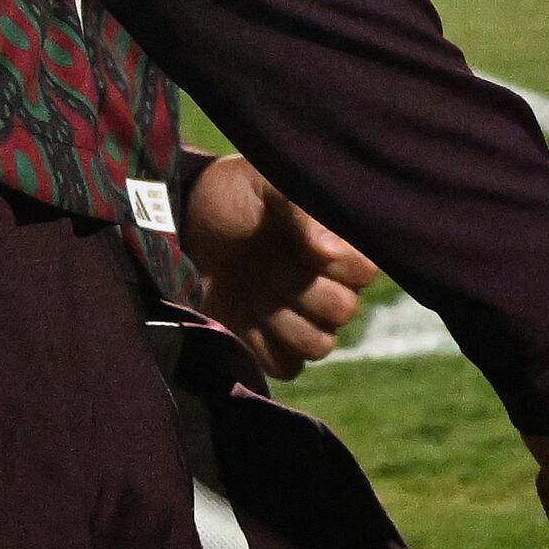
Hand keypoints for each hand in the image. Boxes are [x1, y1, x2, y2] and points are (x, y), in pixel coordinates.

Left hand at [179, 156, 375, 376]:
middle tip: (268, 266)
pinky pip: (288, 367)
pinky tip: (245, 316)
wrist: (182, 226)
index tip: (300, 246)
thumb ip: (301, 208)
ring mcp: (299, 319)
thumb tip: (328, 251)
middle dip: (302, 290)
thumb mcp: (265, 182)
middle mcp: (325, 285)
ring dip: (282, 320)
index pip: (366, 271)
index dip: (336, 264)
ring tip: (254, 290)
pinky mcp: (270, 347)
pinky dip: (264, 346)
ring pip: (320, 345)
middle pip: (344, 311)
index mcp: (335, 245)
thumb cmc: (231, 196)